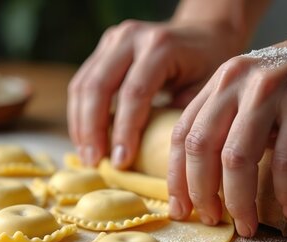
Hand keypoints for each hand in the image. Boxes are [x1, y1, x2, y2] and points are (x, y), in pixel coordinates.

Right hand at [68, 19, 242, 167]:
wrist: (202, 35)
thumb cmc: (207, 68)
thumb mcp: (204, 92)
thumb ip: (180, 118)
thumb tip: (156, 158)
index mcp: (161, 46)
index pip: (133, 92)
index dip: (124, 131)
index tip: (120, 162)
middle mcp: (132, 37)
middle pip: (99, 86)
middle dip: (93, 130)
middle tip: (95, 162)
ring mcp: (113, 40)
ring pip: (83, 85)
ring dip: (80, 125)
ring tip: (88, 156)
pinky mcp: (102, 48)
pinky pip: (81, 83)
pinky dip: (79, 115)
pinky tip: (85, 139)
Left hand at [167, 18, 286, 236]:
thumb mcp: (254, 86)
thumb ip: (229, 116)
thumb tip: (205, 173)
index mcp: (220, 82)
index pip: (182, 134)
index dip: (177, 177)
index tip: (180, 208)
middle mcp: (238, 84)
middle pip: (201, 147)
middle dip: (201, 193)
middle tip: (210, 220)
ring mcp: (272, 93)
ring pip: (237, 159)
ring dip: (238, 201)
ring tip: (246, 225)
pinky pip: (286, 160)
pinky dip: (285, 190)